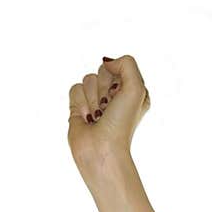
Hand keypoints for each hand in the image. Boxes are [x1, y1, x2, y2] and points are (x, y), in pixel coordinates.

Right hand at [68, 54, 151, 172]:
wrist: (102, 149)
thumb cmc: (122, 124)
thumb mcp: (137, 89)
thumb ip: (127, 64)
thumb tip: (106, 62)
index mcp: (133, 91)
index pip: (120, 66)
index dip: (118, 82)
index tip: (120, 100)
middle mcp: (115, 95)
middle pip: (102, 70)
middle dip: (104, 88)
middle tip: (108, 108)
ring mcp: (97, 100)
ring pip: (88, 79)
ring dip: (92, 98)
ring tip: (98, 116)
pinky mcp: (80, 107)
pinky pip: (74, 88)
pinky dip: (80, 103)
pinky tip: (87, 118)